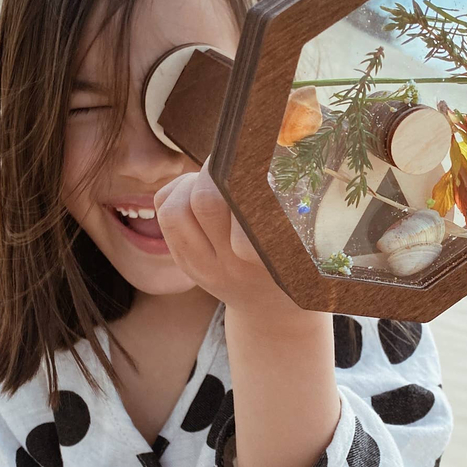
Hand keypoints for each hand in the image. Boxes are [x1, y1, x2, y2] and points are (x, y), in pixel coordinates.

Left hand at [154, 156, 306, 324]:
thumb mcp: (302, 239)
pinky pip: (164, 215)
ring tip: (213, 178)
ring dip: (190, 183)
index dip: (244, 180)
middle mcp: (229, 266)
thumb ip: (284, 205)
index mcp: (264, 259)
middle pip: (206, 203)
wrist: (271, 309)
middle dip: (216, 172)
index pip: (245, 212)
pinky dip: (177, 191)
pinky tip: (197, 189)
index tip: (255, 161)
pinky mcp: (183, 262)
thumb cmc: (295, 262)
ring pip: (174, 210)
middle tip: (232, 158)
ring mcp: (200, 267)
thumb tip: (259, 158)